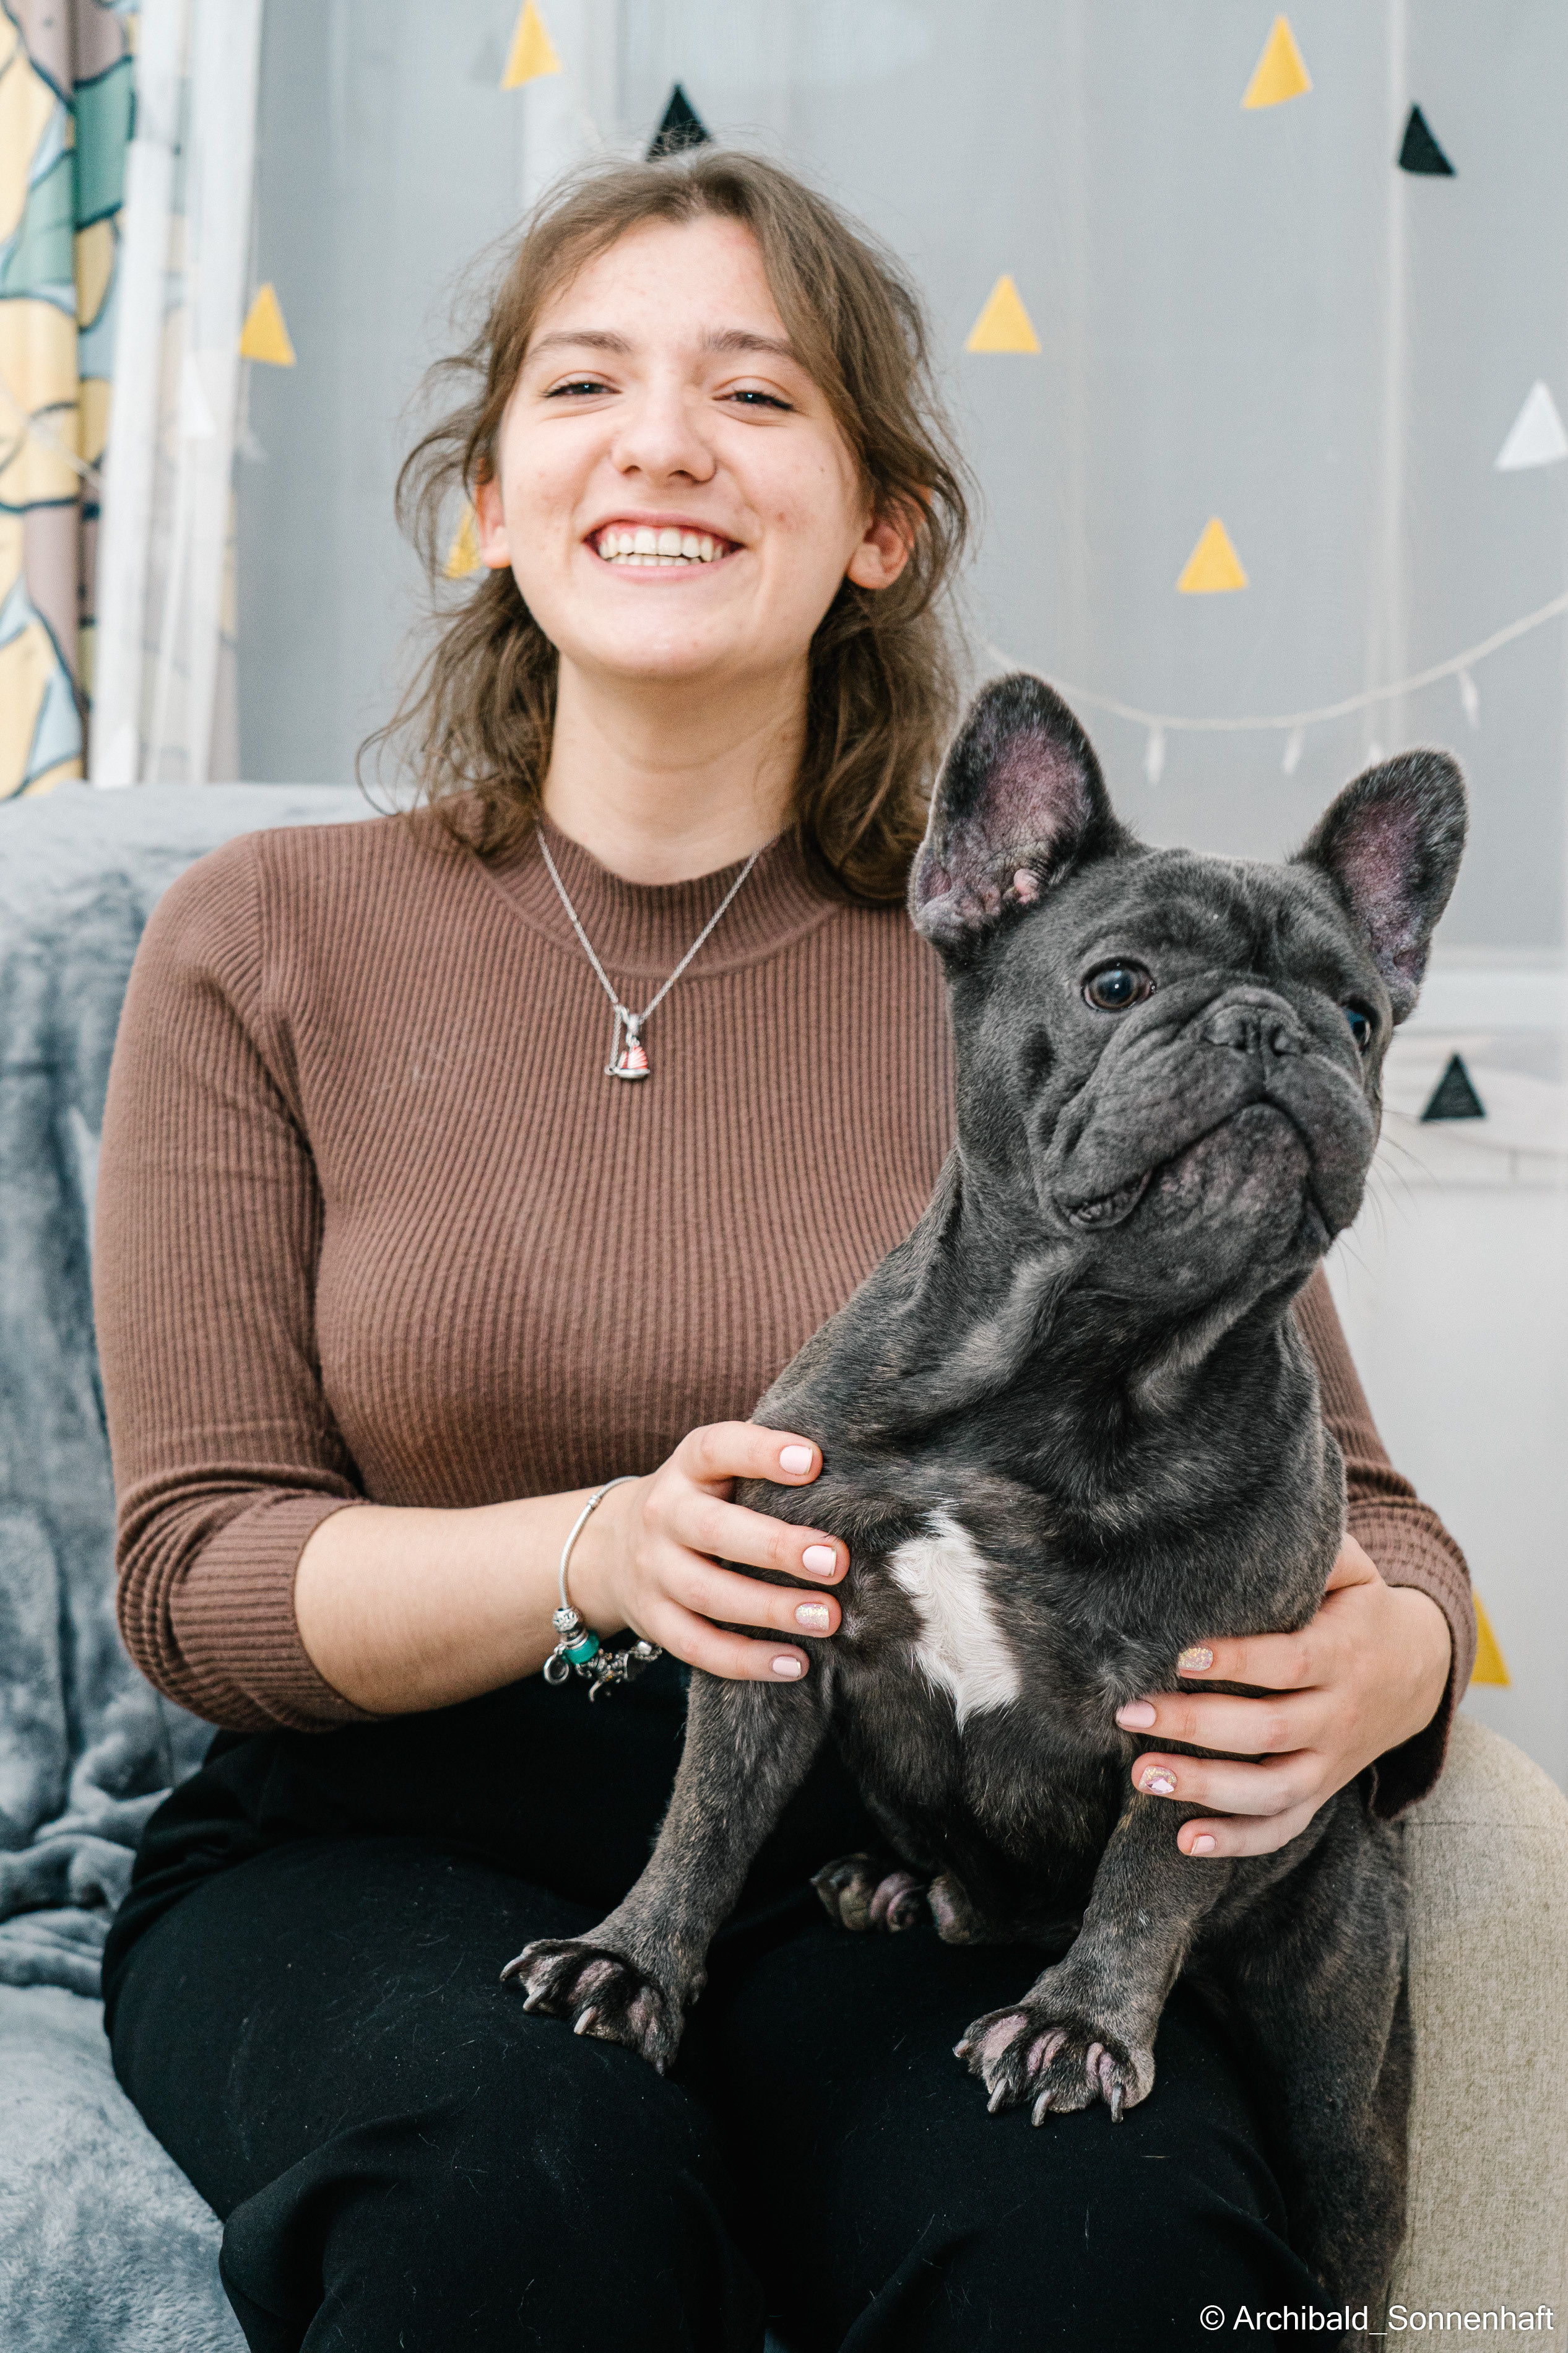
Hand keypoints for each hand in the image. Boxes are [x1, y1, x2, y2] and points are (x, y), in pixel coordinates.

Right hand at [569, 1423, 846, 1682]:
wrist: (613, 1547)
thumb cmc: (702, 1501)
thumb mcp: (719, 1470)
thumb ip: (767, 1465)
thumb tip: (854, 1469)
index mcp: (687, 1467)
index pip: (717, 1449)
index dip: (761, 1453)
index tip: (814, 1461)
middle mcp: (663, 1515)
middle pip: (713, 1529)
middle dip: (777, 1547)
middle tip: (837, 1561)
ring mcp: (653, 1571)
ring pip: (707, 1593)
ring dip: (770, 1609)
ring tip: (828, 1618)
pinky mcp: (653, 1620)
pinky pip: (698, 1646)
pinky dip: (746, 1660)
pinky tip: (795, 1663)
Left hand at [1113, 1536, 1452, 1858]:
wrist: (1418, 1671)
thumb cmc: (1360, 1609)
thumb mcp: (1353, 1572)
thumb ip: (1315, 1550)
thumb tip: (1264, 1515)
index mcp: (1343, 1653)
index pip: (1289, 1662)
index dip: (1236, 1661)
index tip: (1179, 1654)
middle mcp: (1339, 1714)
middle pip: (1270, 1730)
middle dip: (1196, 1726)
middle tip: (1130, 1712)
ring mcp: (1331, 1761)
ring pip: (1273, 1789)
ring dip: (1207, 1788)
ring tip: (1143, 1775)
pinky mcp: (1322, 1791)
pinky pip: (1283, 1826)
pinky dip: (1237, 1841)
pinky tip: (1185, 1841)